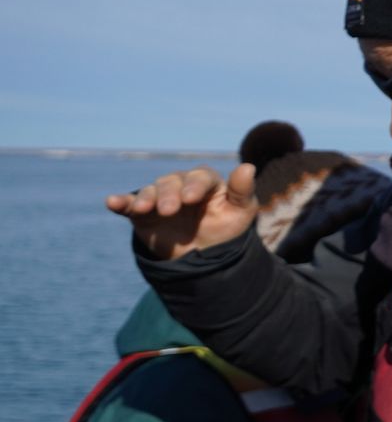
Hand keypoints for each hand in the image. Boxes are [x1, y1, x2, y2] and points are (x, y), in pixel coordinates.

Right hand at [106, 163, 259, 260]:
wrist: (205, 254)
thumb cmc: (226, 227)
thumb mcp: (241, 212)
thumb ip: (242, 191)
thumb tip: (248, 167)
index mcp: (206, 182)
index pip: (200, 177)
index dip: (195, 186)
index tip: (190, 199)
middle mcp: (181, 185)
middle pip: (171, 182)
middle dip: (169, 194)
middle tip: (168, 211)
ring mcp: (160, 197)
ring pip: (150, 191)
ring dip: (145, 198)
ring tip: (144, 208)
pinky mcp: (142, 213)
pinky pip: (129, 204)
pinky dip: (121, 202)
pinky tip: (112, 202)